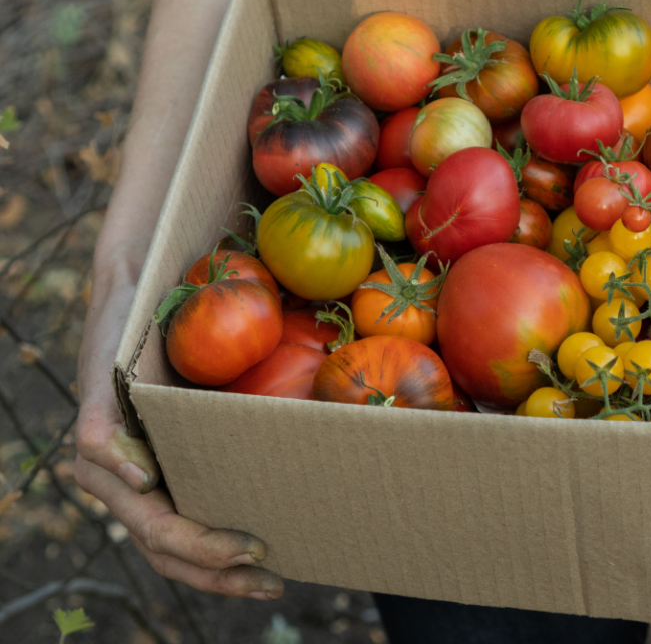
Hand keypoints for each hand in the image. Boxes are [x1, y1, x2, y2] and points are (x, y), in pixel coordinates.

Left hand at [74, 273, 283, 599]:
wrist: (152, 282)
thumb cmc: (204, 344)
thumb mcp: (232, 407)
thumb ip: (254, 440)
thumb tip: (343, 466)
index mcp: (158, 484)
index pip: (178, 551)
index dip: (222, 577)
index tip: (273, 581)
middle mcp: (125, 475)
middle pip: (157, 542)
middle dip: (213, 568)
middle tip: (265, 568)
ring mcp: (107, 439)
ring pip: (131, 511)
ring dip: (181, 537)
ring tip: (234, 548)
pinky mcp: (94, 395)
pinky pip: (94, 444)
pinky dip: (119, 464)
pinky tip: (148, 478)